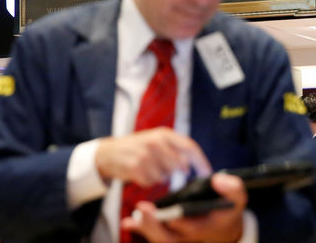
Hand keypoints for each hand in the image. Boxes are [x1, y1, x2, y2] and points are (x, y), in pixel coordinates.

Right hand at [94, 128, 211, 186]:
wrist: (109, 152)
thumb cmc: (139, 147)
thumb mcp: (157, 140)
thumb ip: (175, 149)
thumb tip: (193, 165)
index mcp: (165, 134)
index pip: (190, 147)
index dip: (200, 161)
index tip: (207, 173)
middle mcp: (156, 141)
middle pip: (179, 165)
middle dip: (176, 171)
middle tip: (166, 169)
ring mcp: (145, 154)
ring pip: (165, 176)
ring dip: (159, 176)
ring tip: (148, 168)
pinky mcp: (135, 167)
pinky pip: (151, 182)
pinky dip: (148, 181)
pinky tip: (140, 173)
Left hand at [122, 172, 248, 242]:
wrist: (223, 226)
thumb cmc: (228, 209)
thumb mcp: (237, 198)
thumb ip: (232, 188)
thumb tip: (217, 179)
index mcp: (207, 228)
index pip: (192, 228)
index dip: (182, 223)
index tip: (173, 216)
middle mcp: (190, 237)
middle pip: (169, 238)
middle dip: (155, 226)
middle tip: (142, 211)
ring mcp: (178, 238)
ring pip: (160, 239)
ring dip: (145, 228)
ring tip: (134, 216)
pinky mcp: (170, 235)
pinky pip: (154, 235)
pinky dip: (141, 229)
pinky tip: (128, 222)